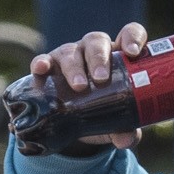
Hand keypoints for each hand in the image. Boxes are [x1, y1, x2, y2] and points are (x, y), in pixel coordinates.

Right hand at [27, 20, 149, 150]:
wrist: (73, 122)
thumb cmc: (102, 111)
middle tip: (102, 79)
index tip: (132, 53)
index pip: (129, 34)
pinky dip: (41, 63)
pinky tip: (41, 69)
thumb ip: (125, 131)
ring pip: (71, 52)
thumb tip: (126, 139)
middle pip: (97, 42)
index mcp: (118, 56)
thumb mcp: (115, 122)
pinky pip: (43, 60)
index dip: (132, 38)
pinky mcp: (48, 66)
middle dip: (99, 58)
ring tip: (79, 86)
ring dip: (75, 67)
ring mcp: (70, 56)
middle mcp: (93, 51)